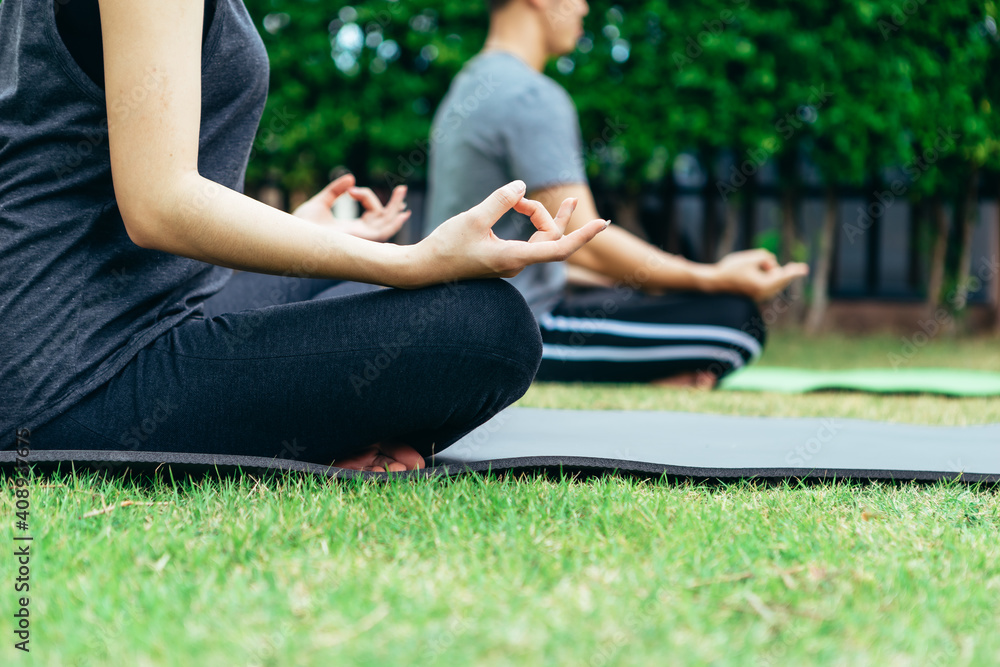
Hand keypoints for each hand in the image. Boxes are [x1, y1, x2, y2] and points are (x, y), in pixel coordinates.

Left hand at [292, 173, 409, 241]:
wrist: (293, 235)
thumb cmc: (302, 224)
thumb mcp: (321, 202)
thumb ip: (335, 190)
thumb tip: (351, 178)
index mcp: (351, 229)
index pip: (370, 213)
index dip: (366, 196)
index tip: (351, 189)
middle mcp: (359, 236)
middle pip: (384, 220)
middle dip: (394, 205)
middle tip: (402, 188)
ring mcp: (360, 239)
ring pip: (386, 225)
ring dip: (396, 209)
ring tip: (401, 190)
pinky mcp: (359, 240)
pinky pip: (383, 233)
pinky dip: (394, 224)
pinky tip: (402, 213)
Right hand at [411, 180, 608, 286]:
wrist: (423, 269)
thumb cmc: (445, 246)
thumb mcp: (473, 218)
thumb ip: (500, 201)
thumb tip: (522, 186)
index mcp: (513, 257)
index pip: (559, 248)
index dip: (583, 235)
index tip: (603, 224)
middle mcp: (517, 264)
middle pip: (550, 237)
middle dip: (550, 214)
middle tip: (540, 198)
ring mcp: (510, 263)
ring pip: (542, 240)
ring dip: (548, 218)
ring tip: (570, 201)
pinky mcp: (502, 260)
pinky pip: (530, 243)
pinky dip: (536, 225)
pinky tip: (527, 210)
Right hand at [711, 249, 809, 300]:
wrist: (713, 284)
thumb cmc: (729, 270)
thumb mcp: (749, 257)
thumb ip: (766, 257)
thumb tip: (772, 264)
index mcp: (762, 285)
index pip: (783, 275)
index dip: (794, 270)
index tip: (804, 269)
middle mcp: (763, 294)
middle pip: (778, 275)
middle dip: (770, 267)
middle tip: (756, 264)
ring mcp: (759, 297)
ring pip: (772, 280)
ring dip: (765, 272)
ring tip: (748, 271)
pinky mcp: (756, 297)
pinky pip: (766, 284)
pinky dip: (763, 277)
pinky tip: (750, 276)